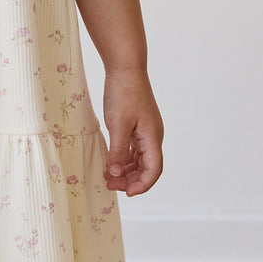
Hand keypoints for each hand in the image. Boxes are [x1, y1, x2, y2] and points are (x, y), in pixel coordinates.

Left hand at [102, 68, 163, 196]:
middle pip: (147, 167)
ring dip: (126, 171)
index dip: (143, 185)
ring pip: (139, 160)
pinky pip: (132, 150)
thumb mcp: (118, 124)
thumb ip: (117, 151)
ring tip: (108, 177)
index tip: (126, 192)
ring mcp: (145, 132)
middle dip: (131, 180)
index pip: (154, 170)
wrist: (125, 69)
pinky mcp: (137, 127)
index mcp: (152, 138)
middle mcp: (152, 137)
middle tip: (110, 185)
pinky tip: (110, 163)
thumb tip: (115, 174)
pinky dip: (123, 159)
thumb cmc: (124, 93)